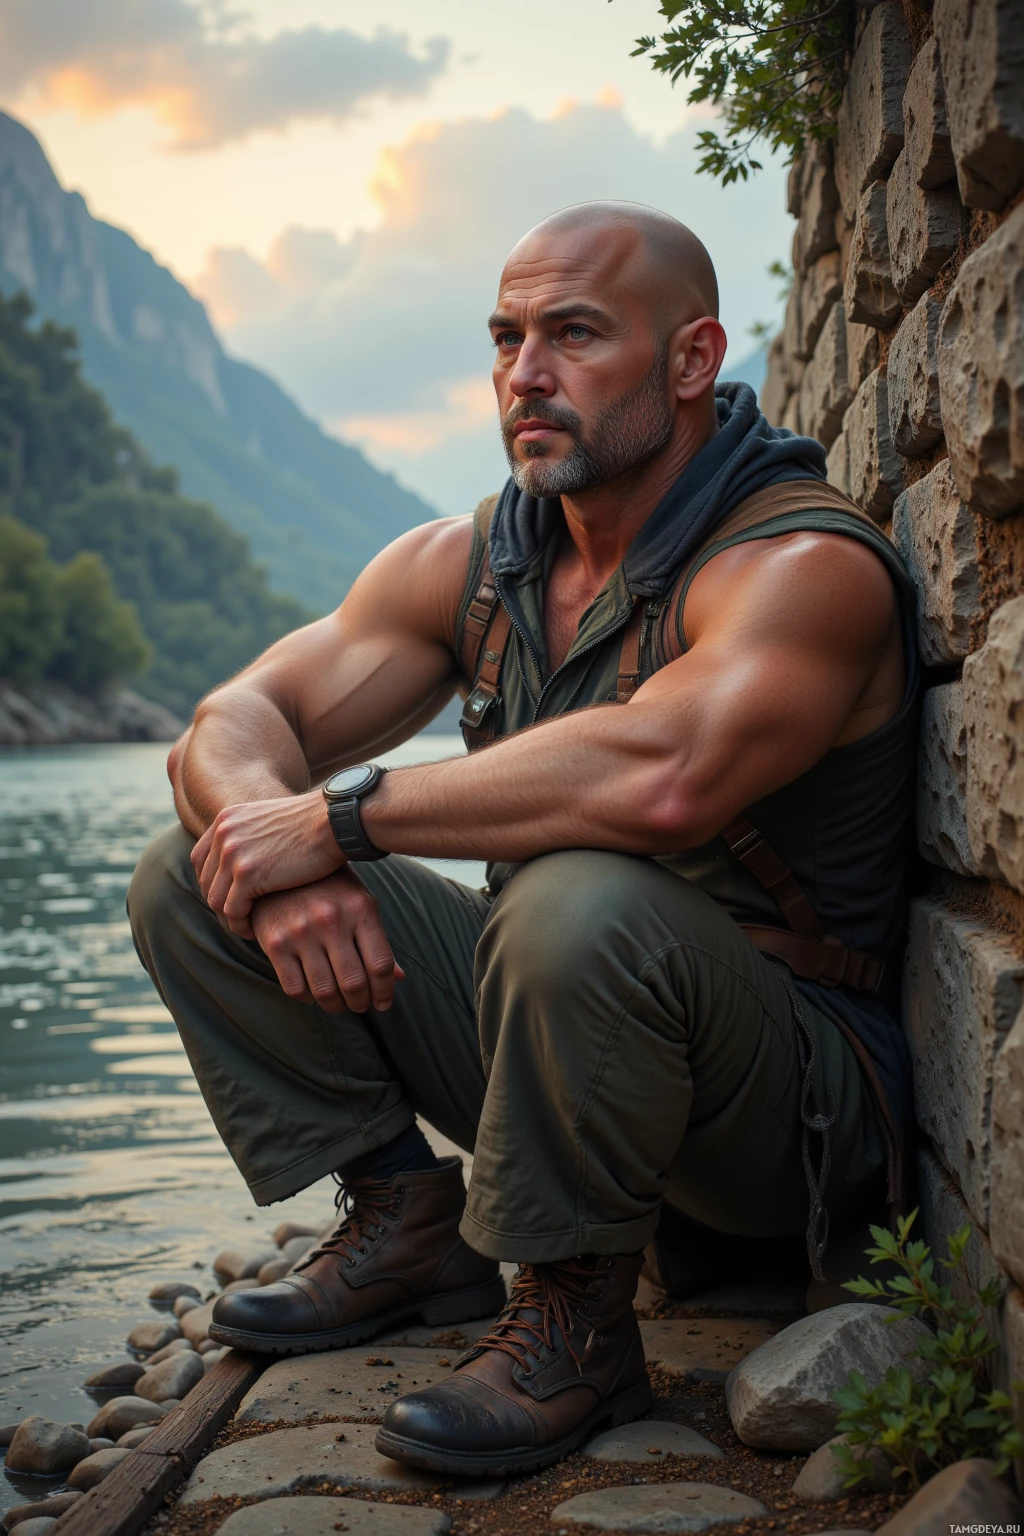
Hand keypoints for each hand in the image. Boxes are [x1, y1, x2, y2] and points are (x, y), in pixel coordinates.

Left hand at [192, 792, 344, 935]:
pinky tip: (255, 930)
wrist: (334, 821)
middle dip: (221, 905)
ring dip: (230, 919)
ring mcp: (233, 853)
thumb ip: (249, 836)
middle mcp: (224, 833)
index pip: (200, 860)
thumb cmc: (314, 825)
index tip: (229, 900)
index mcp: (227, 819)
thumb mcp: (270, 821)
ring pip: (216, 900)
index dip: (212, 884)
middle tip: (240, 918)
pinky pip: (232, 910)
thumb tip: (243, 860)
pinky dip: (240, 925)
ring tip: (247, 927)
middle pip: (206, 881)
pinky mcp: (248, 873)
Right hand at [251, 870, 405, 1013]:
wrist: (279, 867)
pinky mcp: (275, 943)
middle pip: (354, 983)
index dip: (385, 992)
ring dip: (336, 1006)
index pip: (380, 965)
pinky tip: (313, 991)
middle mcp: (331, 919)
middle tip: (360, 1005)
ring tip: (339, 1003)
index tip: (383, 1003)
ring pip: (325, 991)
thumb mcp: (359, 903)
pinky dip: (308, 999)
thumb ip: (376, 940)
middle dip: (361, 1003)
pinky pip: (295, 989)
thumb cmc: (328, 889)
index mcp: (360, 908)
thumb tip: (398, 978)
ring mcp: (301, 932)